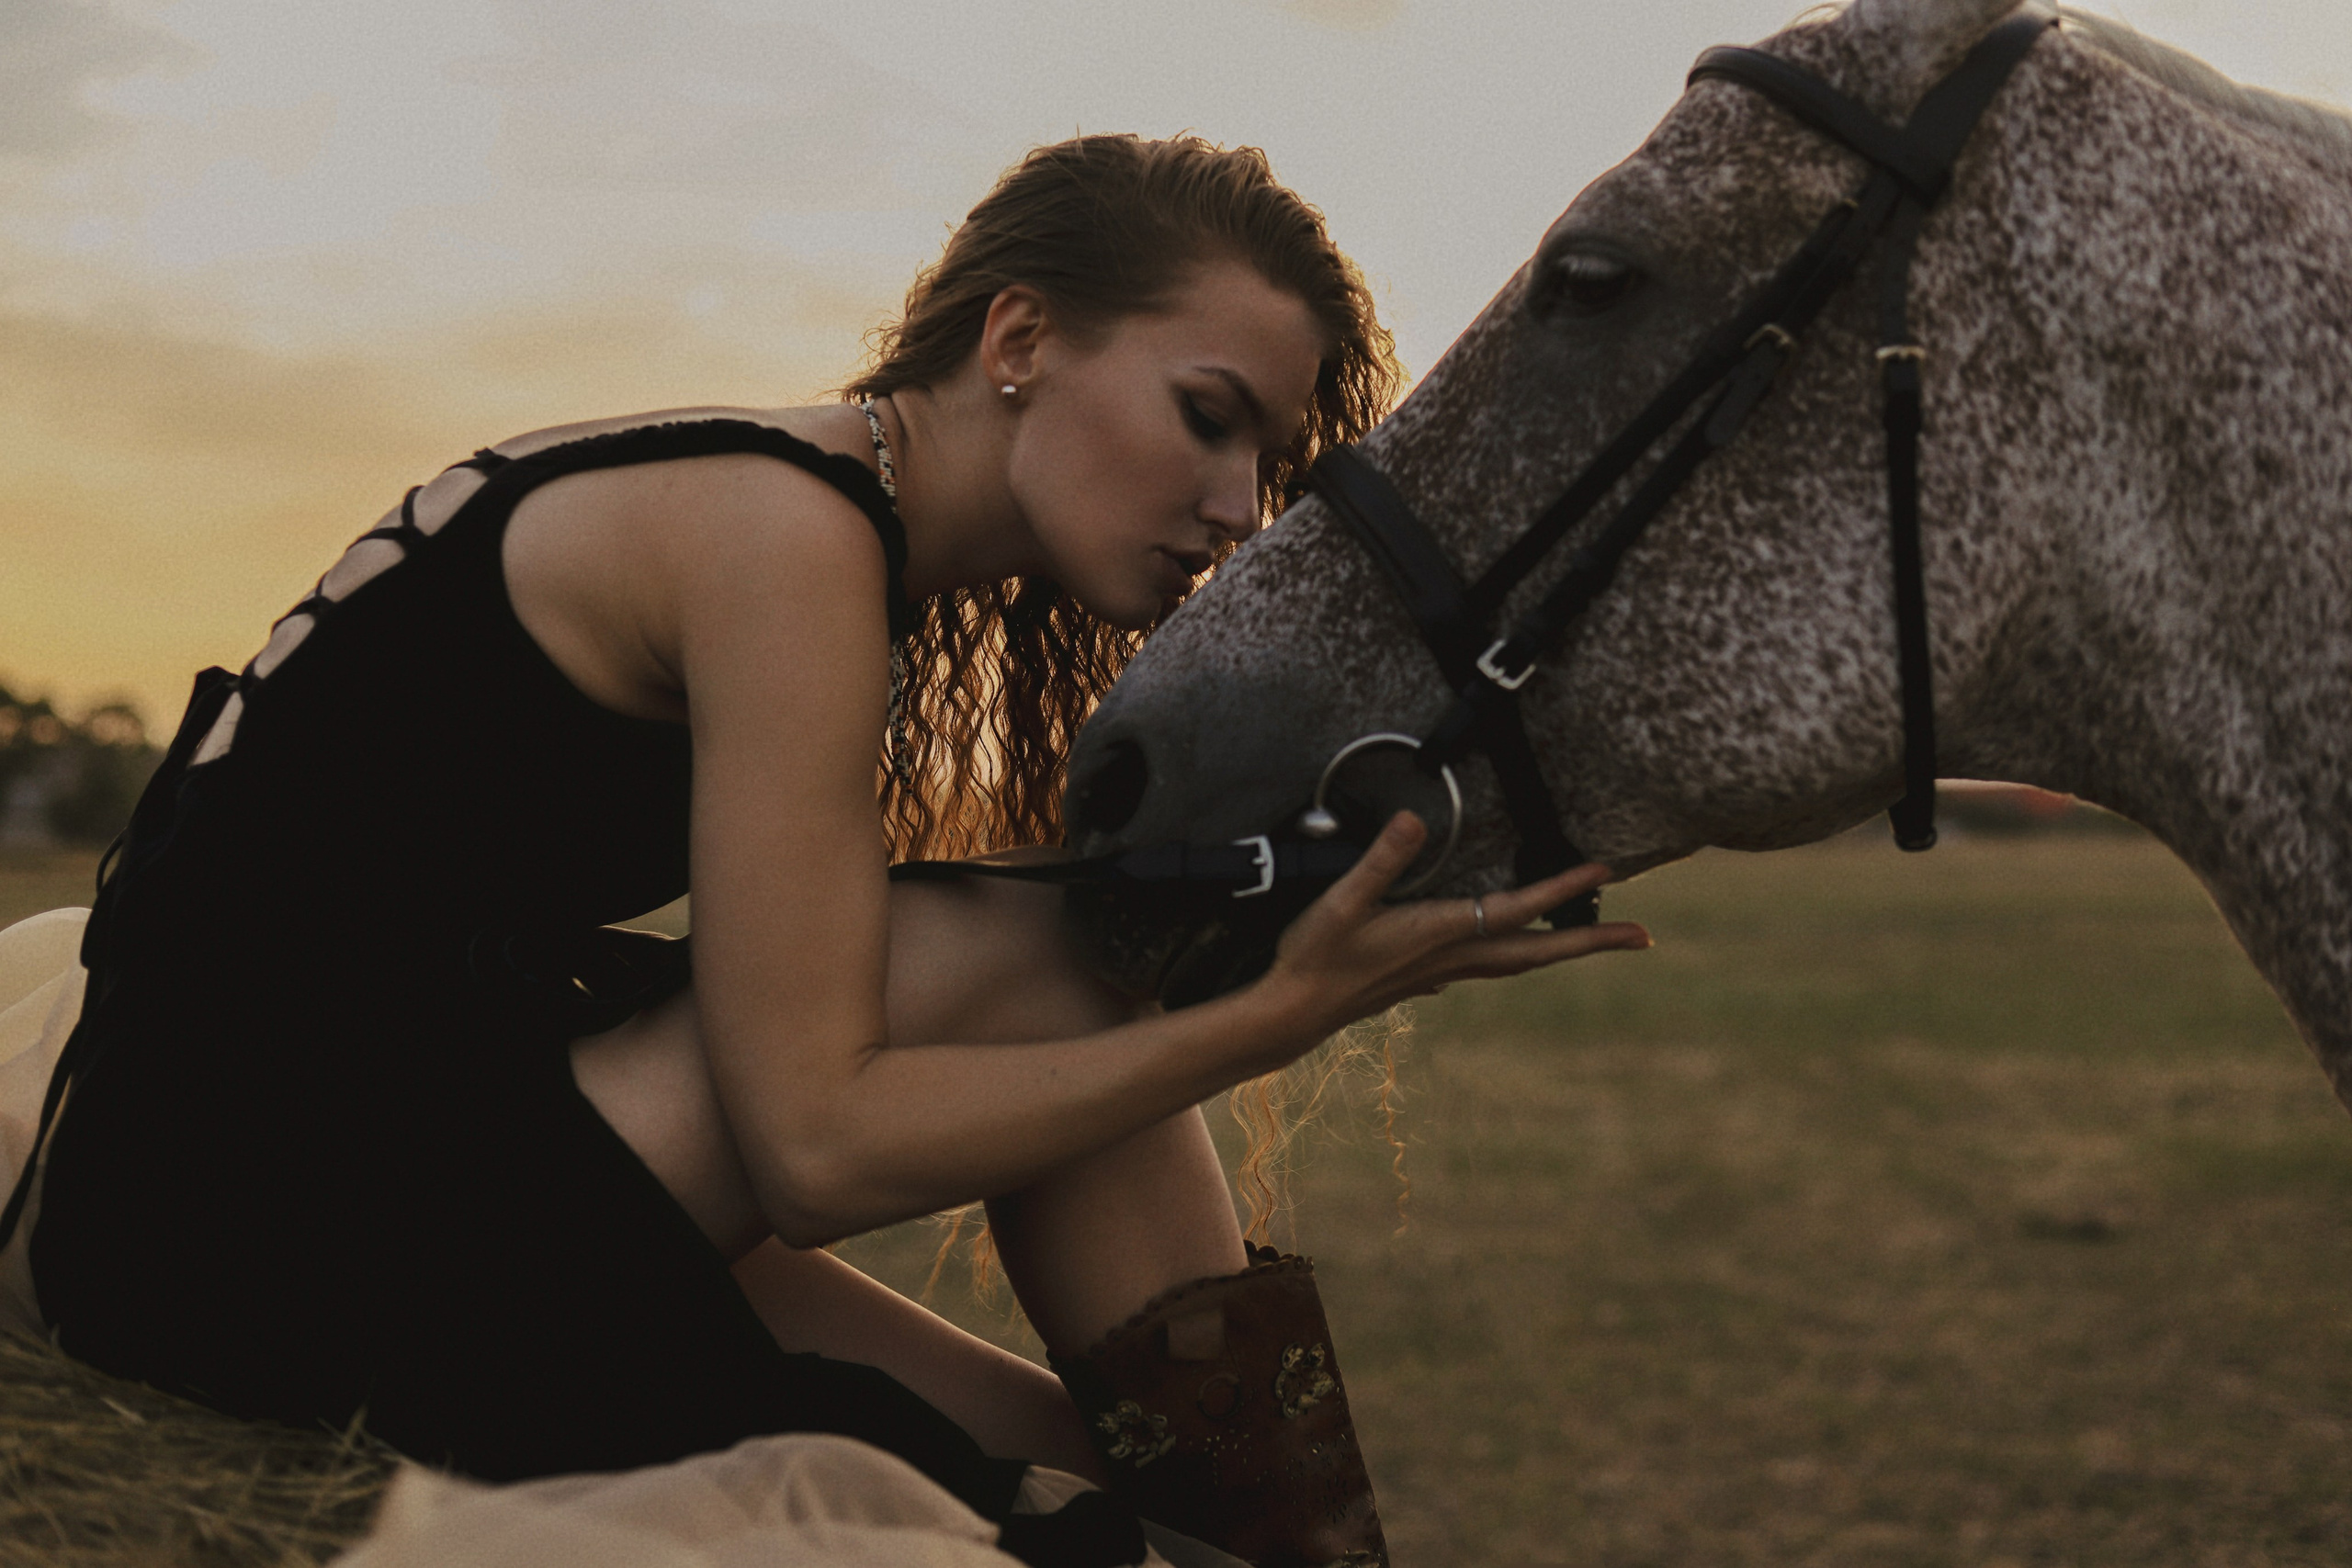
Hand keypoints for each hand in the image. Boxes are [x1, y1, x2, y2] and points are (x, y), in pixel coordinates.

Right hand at [1246, 812, 1650, 1060]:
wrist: (1293, 1015)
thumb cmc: (1316, 957)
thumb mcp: (1343, 900)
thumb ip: (1381, 859)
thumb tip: (1416, 820)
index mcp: (1442, 934)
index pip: (1518, 909)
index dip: (1562, 888)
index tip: (1605, 871)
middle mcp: (1453, 958)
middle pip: (1538, 950)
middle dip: (1591, 941)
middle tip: (1643, 937)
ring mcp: (1441, 974)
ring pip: (1516, 961)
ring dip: (1558, 949)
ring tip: (1591, 940)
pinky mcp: (1423, 979)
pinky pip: (1485, 966)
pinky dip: (1513, 956)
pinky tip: (1503, 951)